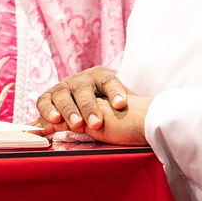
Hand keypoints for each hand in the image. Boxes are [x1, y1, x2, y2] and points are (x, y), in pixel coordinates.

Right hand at [33, 67, 150, 143]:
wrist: (79, 103)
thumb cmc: (105, 105)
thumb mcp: (120, 102)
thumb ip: (133, 104)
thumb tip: (157, 112)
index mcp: (99, 76)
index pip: (108, 80)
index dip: (114, 91)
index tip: (121, 105)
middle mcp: (79, 79)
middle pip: (83, 89)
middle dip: (89, 106)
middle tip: (96, 123)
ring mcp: (62, 86)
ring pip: (63, 94)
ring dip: (69, 110)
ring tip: (76, 124)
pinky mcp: (47, 96)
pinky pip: (44, 101)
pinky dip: (47, 110)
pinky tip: (54, 121)